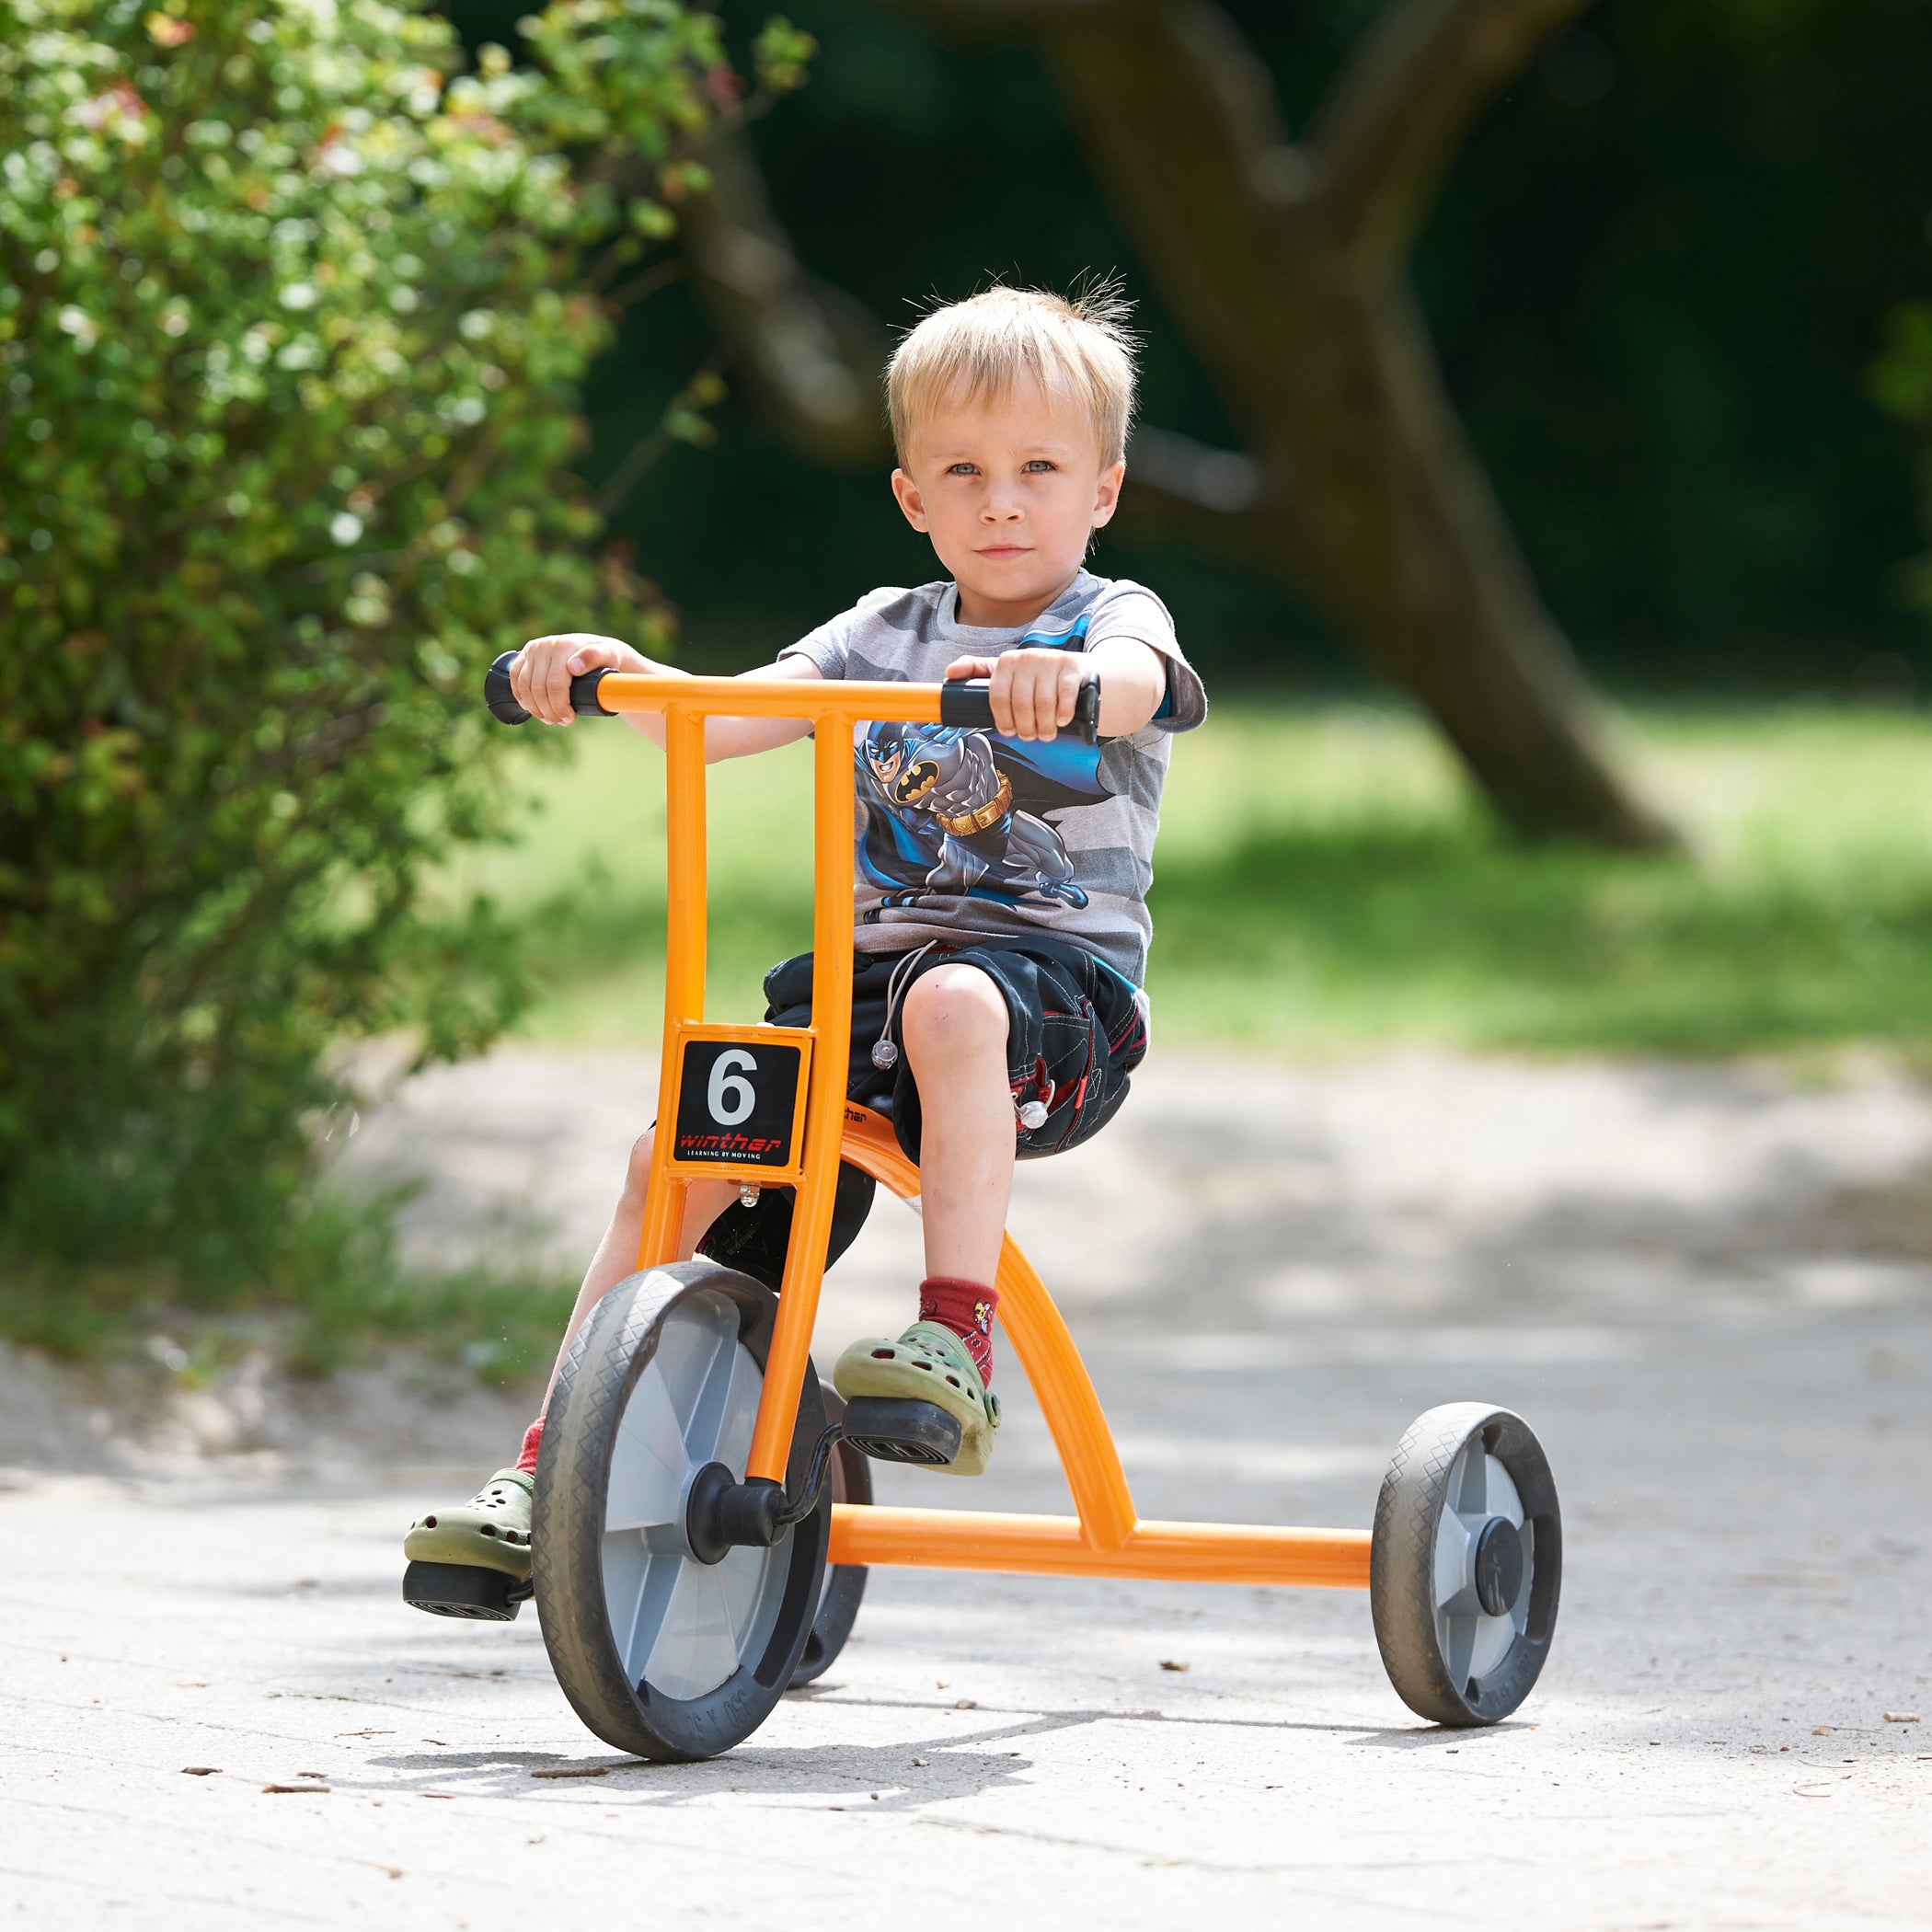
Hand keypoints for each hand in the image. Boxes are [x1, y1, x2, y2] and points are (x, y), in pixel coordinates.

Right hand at [512, 632, 657, 725]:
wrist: (599, 650)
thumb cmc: (607, 657)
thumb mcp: (610, 655)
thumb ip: (595, 657)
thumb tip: (573, 667)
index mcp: (564, 646)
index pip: (555, 684)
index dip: (560, 707)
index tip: (570, 719)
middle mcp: (546, 646)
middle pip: (539, 688)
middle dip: (548, 711)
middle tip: (561, 721)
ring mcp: (533, 649)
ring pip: (524, 686)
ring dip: (534, 708)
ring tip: (549, 718)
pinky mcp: (525, 654)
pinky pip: (515, 678)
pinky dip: (520, 696)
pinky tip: (529, 707)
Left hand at [945, 648, 1088, 741]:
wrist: (1076, 671)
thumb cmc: (1037, 678)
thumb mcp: (1007, 674)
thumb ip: (977, 672)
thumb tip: (949, 673)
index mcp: (1006, 662)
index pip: (997, 696)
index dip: (1003, 720)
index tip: (1008, 731)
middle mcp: (1027, 657)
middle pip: (1021, 704)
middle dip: (1025, 727)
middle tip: (1030, 735)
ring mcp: (1050, 661)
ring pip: (1043, 704)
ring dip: (1044, 726)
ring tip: (1046, 733)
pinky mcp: (1072, 667)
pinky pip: (1064, 696)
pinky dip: (1063, 714)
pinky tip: (1061, 720)